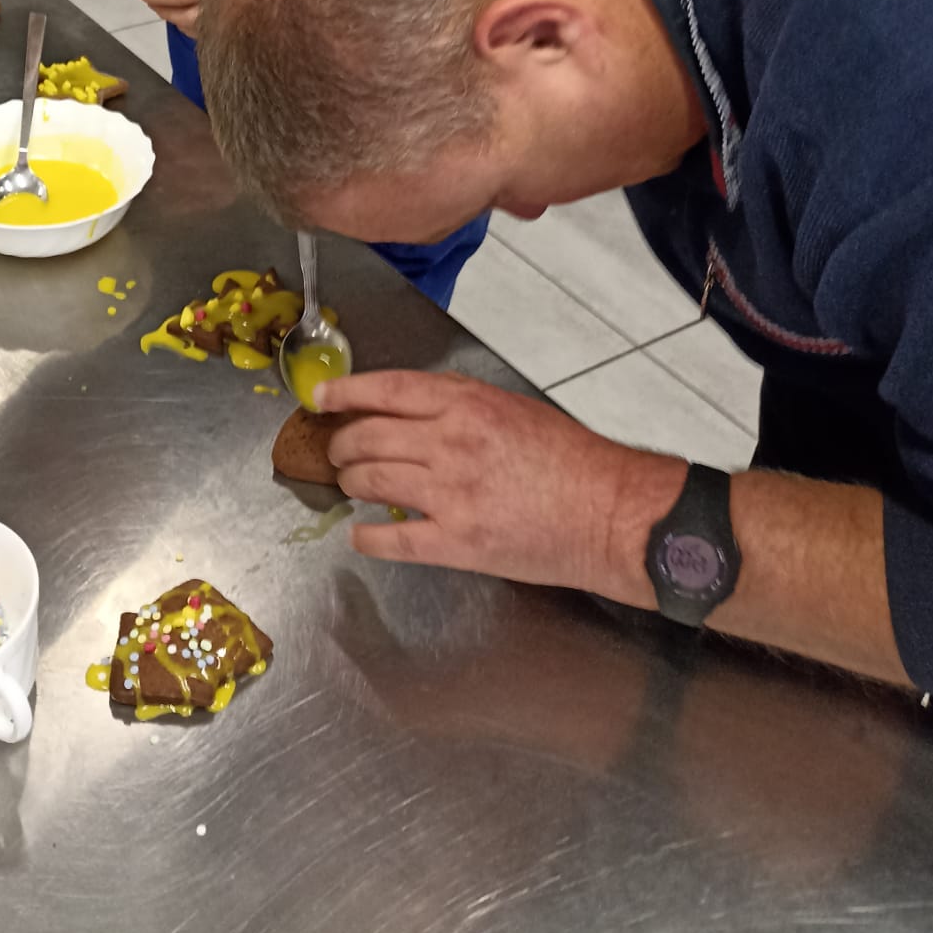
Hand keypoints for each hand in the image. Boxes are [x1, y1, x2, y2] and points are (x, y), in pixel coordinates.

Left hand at [319, 369, 654, 596]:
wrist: (610, 512)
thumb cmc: (572, 458)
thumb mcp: (513, 407)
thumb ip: (461, 404)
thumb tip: (413, 409)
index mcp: (466, 403)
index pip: (387, 390)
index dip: (346, 393)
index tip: (321, 400)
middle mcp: (450, 443)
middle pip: (370, 437)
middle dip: (343, 444)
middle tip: (338, 450)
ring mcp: (450, 494)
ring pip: (373, 482)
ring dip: (352, 482)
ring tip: (351, 484)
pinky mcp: (458, 543)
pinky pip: (394, 539)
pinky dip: (368, 537)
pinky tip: (360, 535)